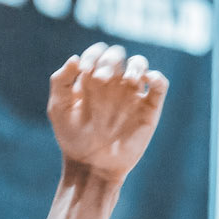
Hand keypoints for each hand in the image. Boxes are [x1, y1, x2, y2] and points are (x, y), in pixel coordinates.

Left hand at [48, 42, 167, 183]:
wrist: (92, 166)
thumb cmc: (73, 138)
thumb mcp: (59, 108)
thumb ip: (61, 81)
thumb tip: (75, 58)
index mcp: (92, 78)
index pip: (98, 53)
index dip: (93, 55)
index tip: (85, 71)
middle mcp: (113, 83)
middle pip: (118, 55)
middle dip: (110, 61)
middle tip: (101, 81)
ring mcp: (131, 94)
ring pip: (139, 64)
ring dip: (134, 65)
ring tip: (127, 81)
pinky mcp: (148, 108)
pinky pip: (159, 85)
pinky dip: (156, 77)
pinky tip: (145, 81)